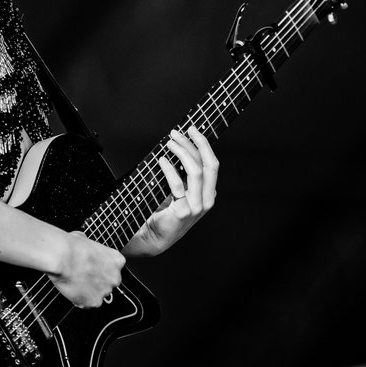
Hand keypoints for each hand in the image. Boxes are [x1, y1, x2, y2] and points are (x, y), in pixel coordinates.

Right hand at [49, 231, 124, 307]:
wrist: (63, 258)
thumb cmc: (72, 247)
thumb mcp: (84, 239)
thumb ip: (89, 247)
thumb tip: (82, 243)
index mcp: (116, 260)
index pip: (114, 268)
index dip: (101, 268)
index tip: (93, 267)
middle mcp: (114, 277)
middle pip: (108, 283)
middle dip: (97, 282)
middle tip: (83, 276)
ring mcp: (105, 291)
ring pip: (98, 294)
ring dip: (88, 291)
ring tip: (75, 283)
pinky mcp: (94, 302)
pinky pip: (87, 304)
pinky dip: (80, 300)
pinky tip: (72, 290)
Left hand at [128, 125, 218, 256]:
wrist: (154, 236)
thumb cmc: (165, 212)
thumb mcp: (180, 191)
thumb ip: (184, 175)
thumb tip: (179, 146)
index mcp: (209, 193)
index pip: (212, 164)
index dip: (203, 144)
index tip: (192, 130)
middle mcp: (206, 200)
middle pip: (208, 165)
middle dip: (194, 144)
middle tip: (177, 133)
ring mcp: (196, 207)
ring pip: (195, 171)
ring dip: (181, 152)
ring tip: (169, 143)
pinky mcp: (182, 212)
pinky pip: (177, 185)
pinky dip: (169, 169)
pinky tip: (161, 161)